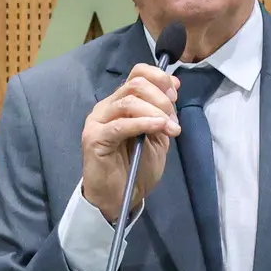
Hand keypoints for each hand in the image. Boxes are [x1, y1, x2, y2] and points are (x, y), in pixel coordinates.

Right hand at [81, 64, 181, 222]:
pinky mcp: (95, 138)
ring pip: (129, 102)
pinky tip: (159, 127)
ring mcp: (98, 121)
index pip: (137, 72)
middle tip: (174, 120)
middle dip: (161, 99)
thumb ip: (162, 113)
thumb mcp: (157, 137)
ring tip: (171, 129)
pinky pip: (121, 124)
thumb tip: (173, 87)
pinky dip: (144, 123)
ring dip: (156, 112)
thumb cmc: (136, 169)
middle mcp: (107, 106)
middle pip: (136, 84)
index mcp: (121, 102)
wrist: (120, 198)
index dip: (159, 78)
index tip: (175, 93)